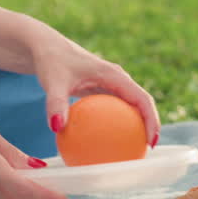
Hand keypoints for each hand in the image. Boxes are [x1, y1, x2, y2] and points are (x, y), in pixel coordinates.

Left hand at [31, 34, 160, 146]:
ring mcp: (110, 84)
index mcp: (115, 75)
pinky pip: (113, 110)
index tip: (151, 142)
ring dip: (135, 126)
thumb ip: (56, 103)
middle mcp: (117, 79)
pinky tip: (102, 144)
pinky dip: (114, 125)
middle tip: (144, 151)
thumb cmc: (51, 61)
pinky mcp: (101, 90)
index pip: (142, 99)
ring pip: (130, 107)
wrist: (45, 47)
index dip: (152, 120)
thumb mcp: (53, 82)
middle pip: (142, 104)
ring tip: (129, 151)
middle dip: (149, 126)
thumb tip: (56, 127)